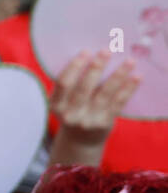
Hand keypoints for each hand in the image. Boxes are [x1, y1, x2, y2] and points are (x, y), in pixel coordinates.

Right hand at [49, 50, 139, 164]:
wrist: (80, 141)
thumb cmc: (73, 111)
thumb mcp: (63, 102)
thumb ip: (70, 85)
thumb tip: (91, 56)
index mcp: (56, 104)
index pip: (63, 83)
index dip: (74, 67)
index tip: (86, 51)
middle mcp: (70, 114)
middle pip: (84, 88)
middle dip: (95, 68)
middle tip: (106, 51)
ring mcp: (88, 120)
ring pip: (104, 94)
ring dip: (117, 76)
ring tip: (128, 61)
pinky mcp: (104, 123)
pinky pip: (118, 103)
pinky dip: (127, 89)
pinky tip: (135, 77)